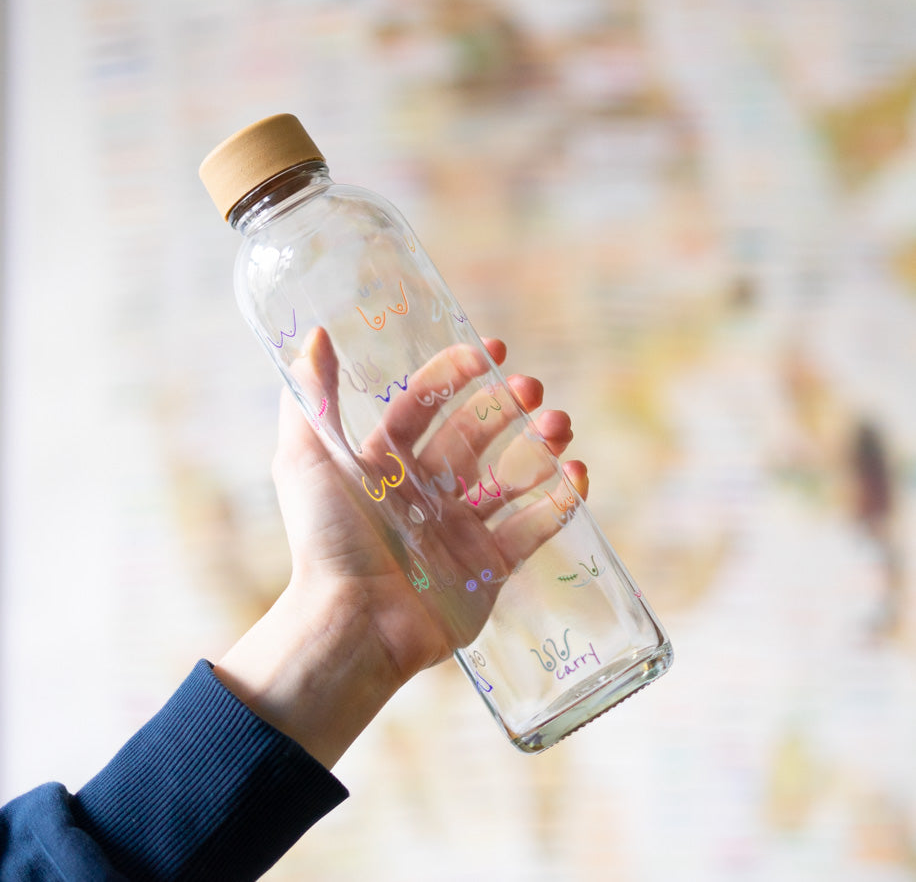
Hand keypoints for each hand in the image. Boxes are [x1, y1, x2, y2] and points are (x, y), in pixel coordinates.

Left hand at [215, 330, 587, 767]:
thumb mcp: (307, 459)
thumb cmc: (326, 541)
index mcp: (385, 463)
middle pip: (476, 435)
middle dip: (506, 406)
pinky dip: (558, 502)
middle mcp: (425, 492)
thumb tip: (314, 333)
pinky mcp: (488, 569)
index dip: (457, 373)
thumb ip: (312, 397)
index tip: (490, 349)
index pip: (426, 405)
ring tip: (561, 424)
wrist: (352, 624)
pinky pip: (533, 529)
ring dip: (540, 446)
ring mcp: (460, 530)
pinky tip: (576, 474)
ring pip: (511, 477)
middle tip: (532, 387)